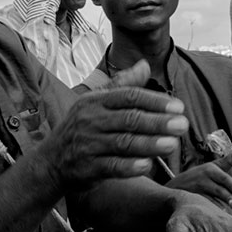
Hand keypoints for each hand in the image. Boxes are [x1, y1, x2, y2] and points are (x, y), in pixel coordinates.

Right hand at [36, 77, 186, 189]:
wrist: (50, 161)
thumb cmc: (80, 129)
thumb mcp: (95, 103)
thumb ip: (121, 85)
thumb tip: (144, 65)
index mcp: (95, 101)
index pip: (128, 97)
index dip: (155, 101)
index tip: (178, 107)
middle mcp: (90, 121)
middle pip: (129, 119)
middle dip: (157, 122)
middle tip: (182, 125)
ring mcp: (87, 144)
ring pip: (123, 143)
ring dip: (149, 144)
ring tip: (172, 144)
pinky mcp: (86, 167)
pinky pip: (111, 166)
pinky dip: (129, 166)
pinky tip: (147, 165)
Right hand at [166, 148, 231, 207]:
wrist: (176, 184)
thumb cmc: (200, 175)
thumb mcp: (212, 166)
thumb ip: (227, 161)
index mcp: (210, 170)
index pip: (223, 178)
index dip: (231, 185)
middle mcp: (202, 179)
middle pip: (217, 189)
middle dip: (226, 196)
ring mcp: (195, 190)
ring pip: (209, 198)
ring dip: (218, 204)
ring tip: (226, 210)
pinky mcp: (190, 198)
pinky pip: (200, 204)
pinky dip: (207, 208)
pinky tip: (213, 212)